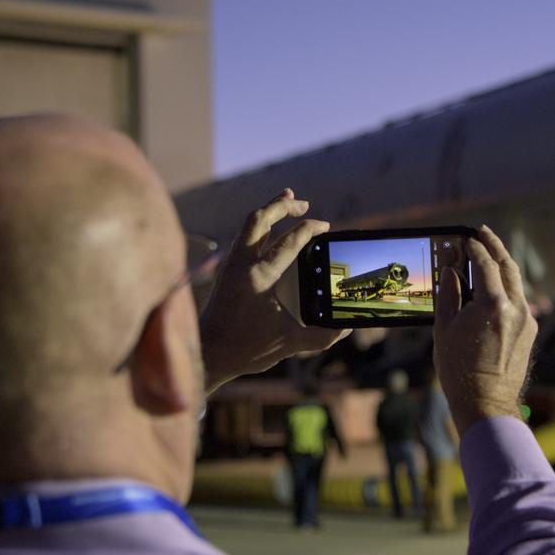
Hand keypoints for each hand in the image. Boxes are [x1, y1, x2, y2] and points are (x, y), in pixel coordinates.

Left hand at [199, 189, 348, 391]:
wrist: (207, 354)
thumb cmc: (245, 348)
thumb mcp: (289, 343)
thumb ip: (321, 335)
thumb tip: (347, 328)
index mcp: (260, 276)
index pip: (289, 241)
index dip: (310, 229)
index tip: (325, 227)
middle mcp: (242, 264)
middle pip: (261, 219)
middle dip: (283, 206)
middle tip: (304, 204)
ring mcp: (231, 265)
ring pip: (249, 224)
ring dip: (270, 210)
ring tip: (288, 199)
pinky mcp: (227, 271)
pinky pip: (244, 237)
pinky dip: (260, 225)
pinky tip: (269, 228)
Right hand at [434, 226, 537, 434]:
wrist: (486, 402)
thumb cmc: (459, 369)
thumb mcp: (444, 328)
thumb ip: (449, 294)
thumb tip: (451, 270)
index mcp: (493, 304)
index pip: (485, 264)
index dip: (474, 248)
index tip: (466, 238)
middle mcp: (516, 308)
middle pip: (508, 266)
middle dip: (495, 247)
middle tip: (483, 233)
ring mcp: (527, 320)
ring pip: (516, 283)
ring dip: (503, 266)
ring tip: (489, 255)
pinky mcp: (530, 331)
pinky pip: (519, 301)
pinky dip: (507, 288)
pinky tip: (495, 287)